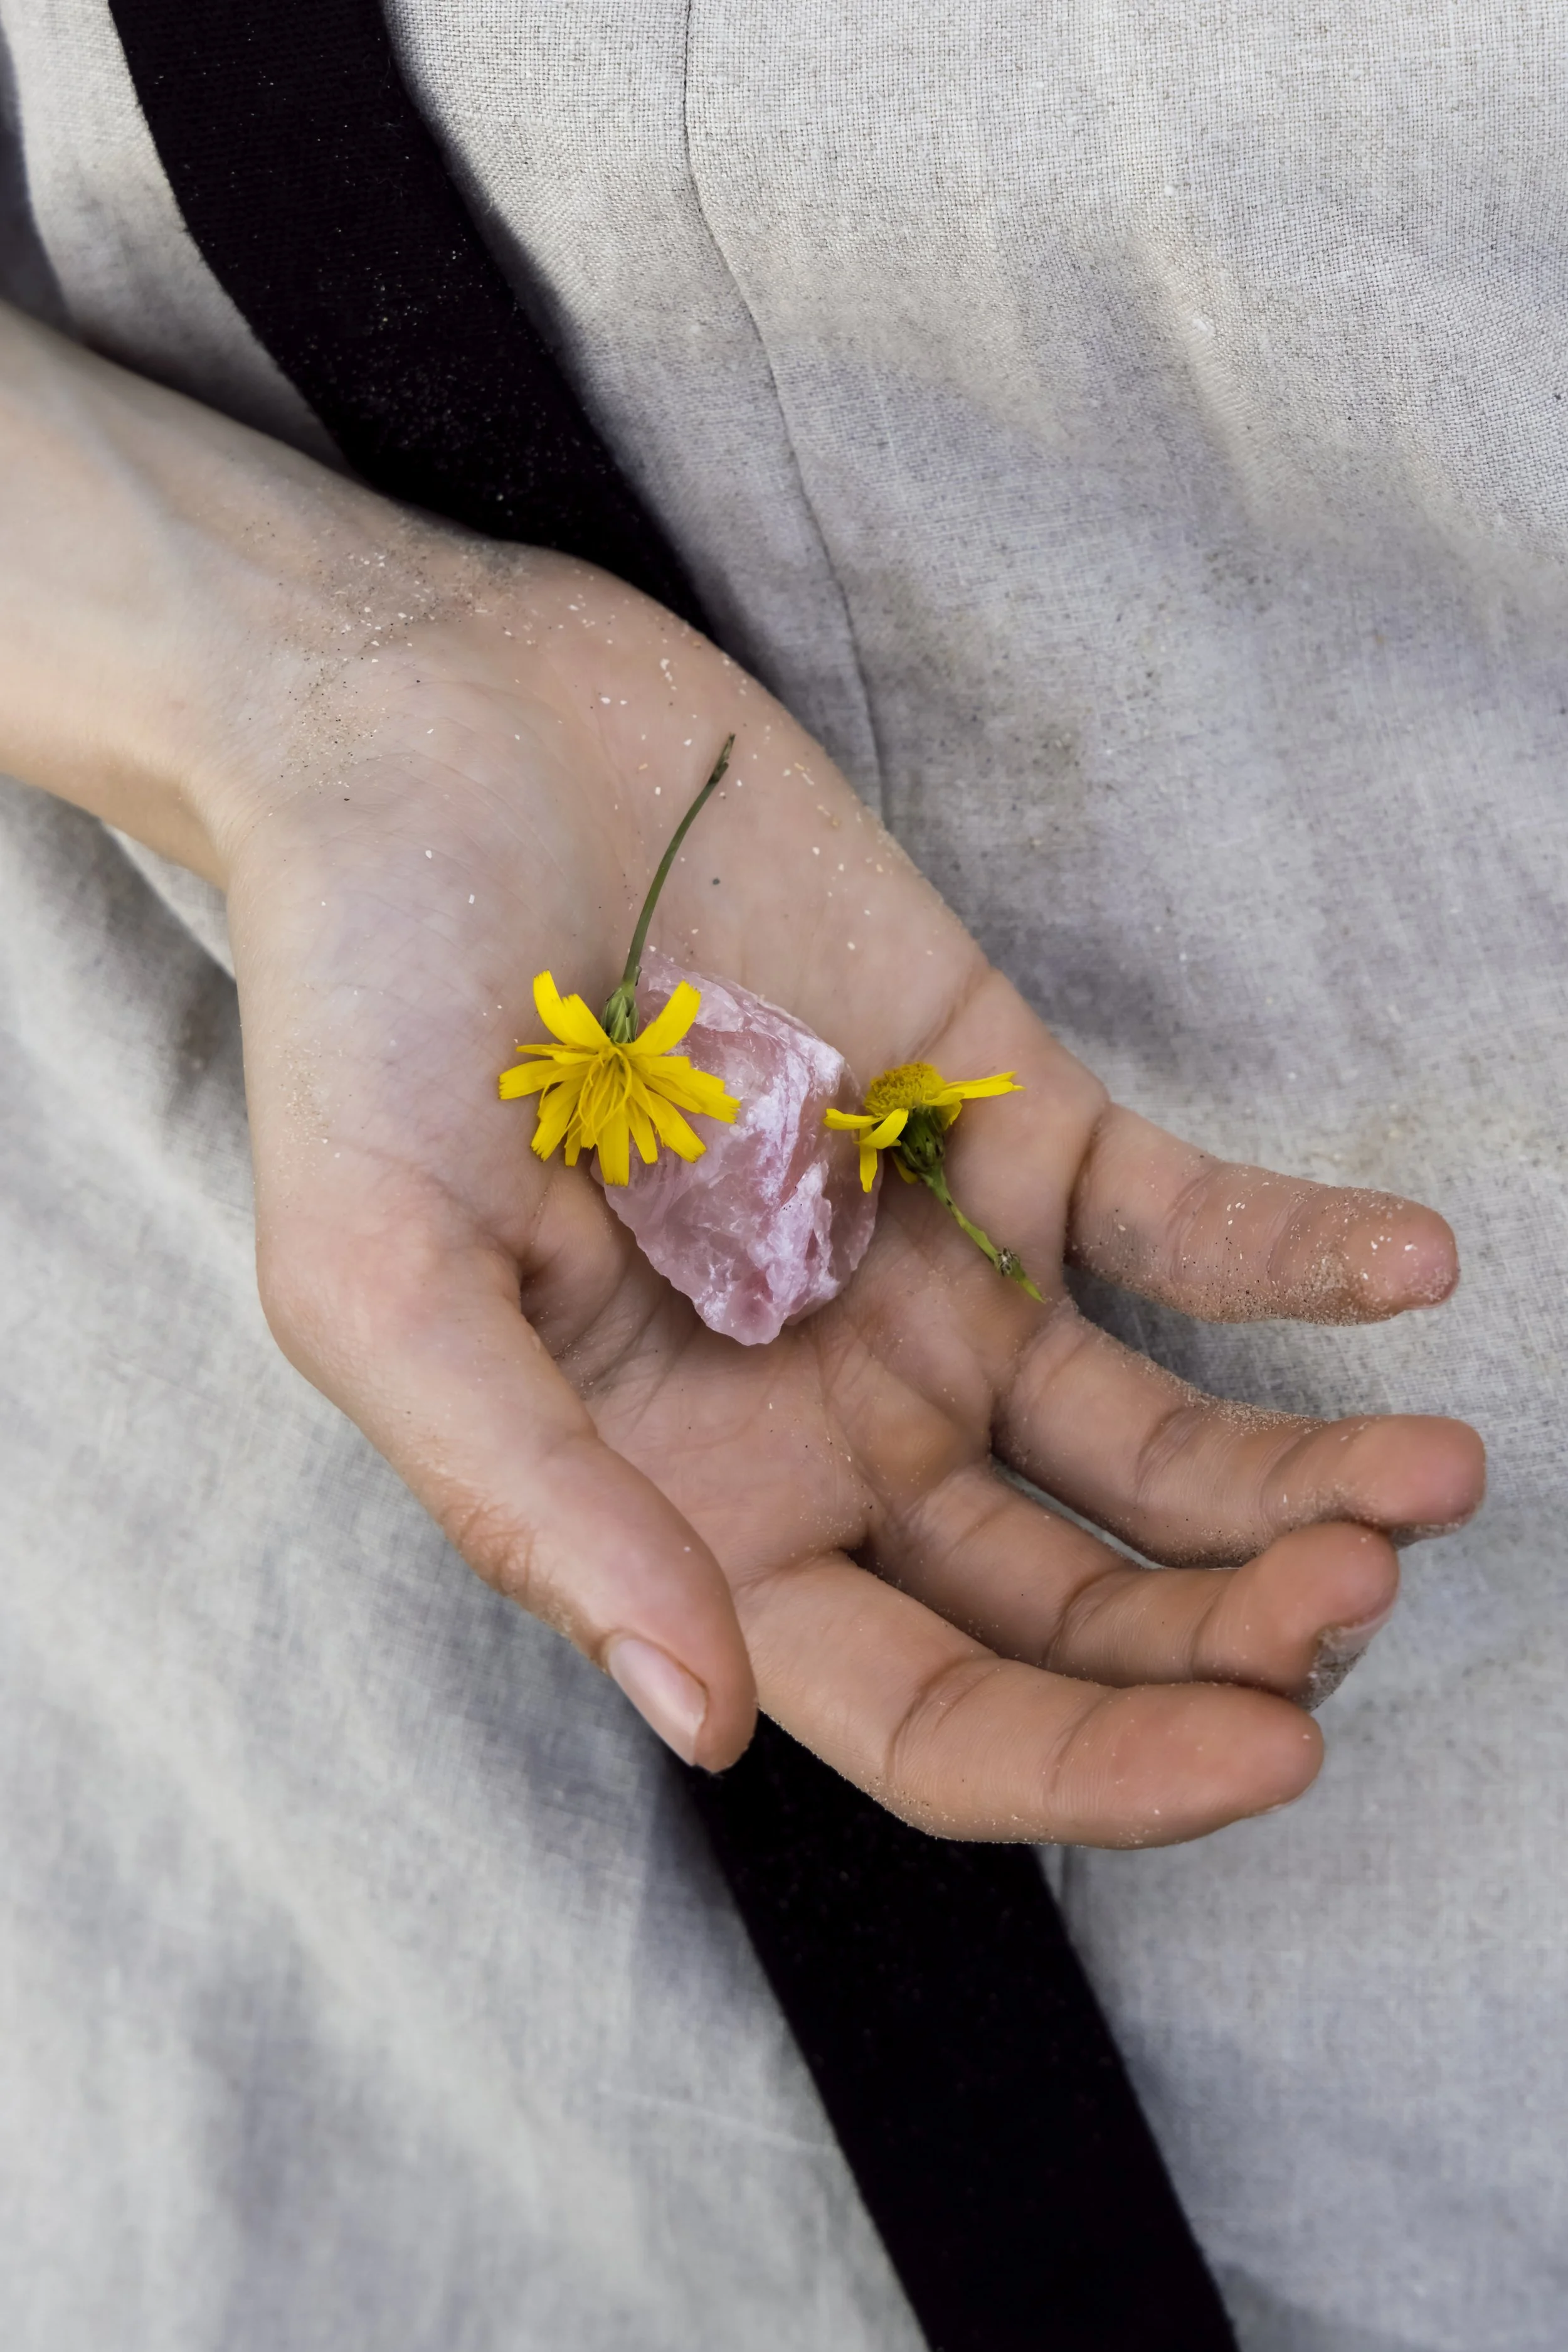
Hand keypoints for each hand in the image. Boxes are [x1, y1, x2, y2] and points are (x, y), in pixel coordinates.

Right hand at [218, 547, 1483, 1842]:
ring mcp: (928, 1269)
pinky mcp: (999, 1112)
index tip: (1266, 1748)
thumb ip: (538, 1502)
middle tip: (1359, 1595)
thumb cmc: (360, 1013)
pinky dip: (1296, 1251)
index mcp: (693, 1505)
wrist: (425, 739)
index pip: (922, 1705)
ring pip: (1151, 1436)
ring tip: (1433, 1474)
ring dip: (1299, 1474)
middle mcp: (831, 1417)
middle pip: (1069, 1598)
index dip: (1092, 1765)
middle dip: (1228, 1626)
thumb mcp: (381, 1280)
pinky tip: (1405, 1265)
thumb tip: (699, 1715)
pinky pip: (1177, 1220)